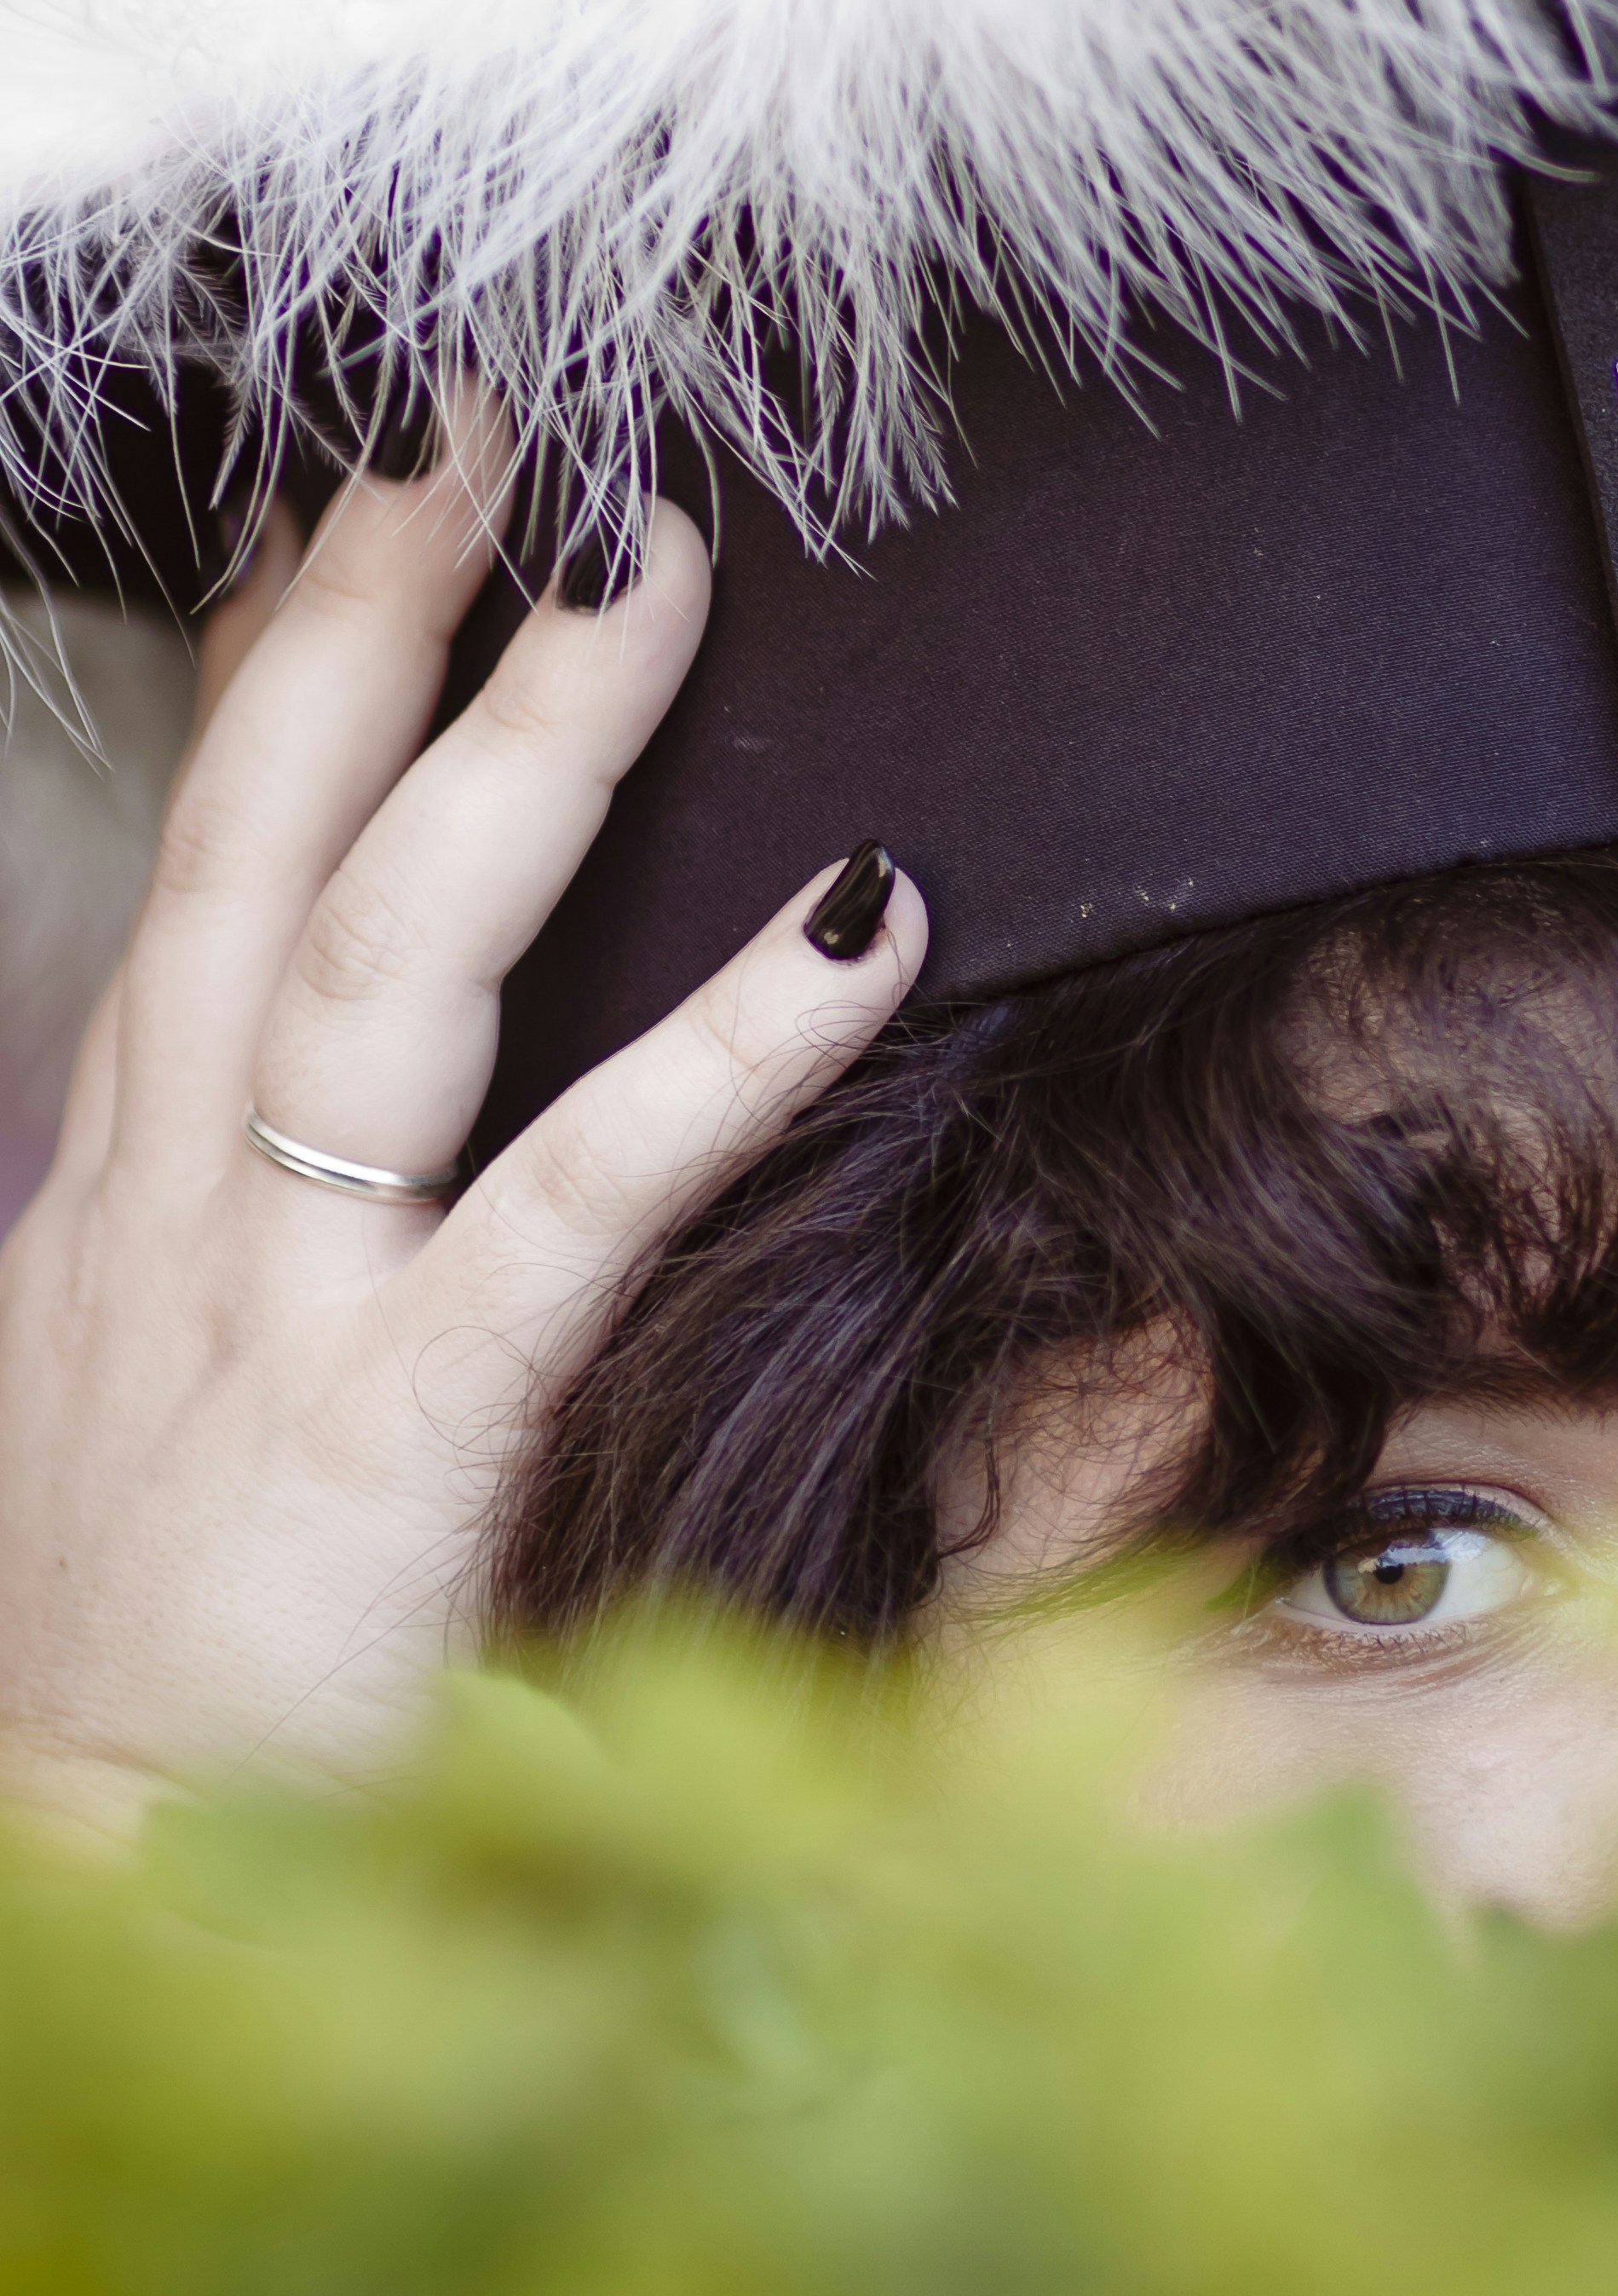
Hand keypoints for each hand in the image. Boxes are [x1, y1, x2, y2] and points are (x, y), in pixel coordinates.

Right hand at [0, 411, 923, 1837]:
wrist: (72, 1895)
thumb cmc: (159, 1644)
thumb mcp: (155, 1382)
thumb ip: (261, 1226)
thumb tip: (365, 1106)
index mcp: (130, 1178)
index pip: (213, 853)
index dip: (285, 654)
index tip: (367, 480)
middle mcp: (172, 1198)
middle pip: (273, 837)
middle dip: (373, 604)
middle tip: (482, 400)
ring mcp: (265, 1307)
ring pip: (393, 957)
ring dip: (527, 741)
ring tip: (650, 555)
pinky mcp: (385, 1438)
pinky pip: (572, 1198)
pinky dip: (722, 1048)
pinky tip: (861, 912)